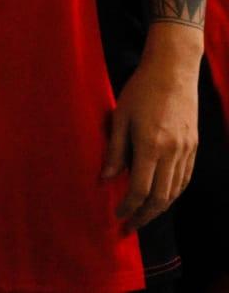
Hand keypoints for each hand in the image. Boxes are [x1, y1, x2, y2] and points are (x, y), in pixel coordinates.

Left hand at [102, 38, 200, 232]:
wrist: (173, 71)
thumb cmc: (140, 90)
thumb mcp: (119, 117)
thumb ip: (114, 150)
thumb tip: (105, 179)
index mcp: (151, 146)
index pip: (140, 189)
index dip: (128, 207)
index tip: (117, 215)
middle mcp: (172, 152)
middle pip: (161, 197)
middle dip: (144, 216)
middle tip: (129, 227)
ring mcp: (187, 151)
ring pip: (175, 191)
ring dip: (160, 208)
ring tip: (143, 217)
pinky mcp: (194, 147)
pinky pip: (184, 178)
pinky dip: (173, 193)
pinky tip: (162, 197)